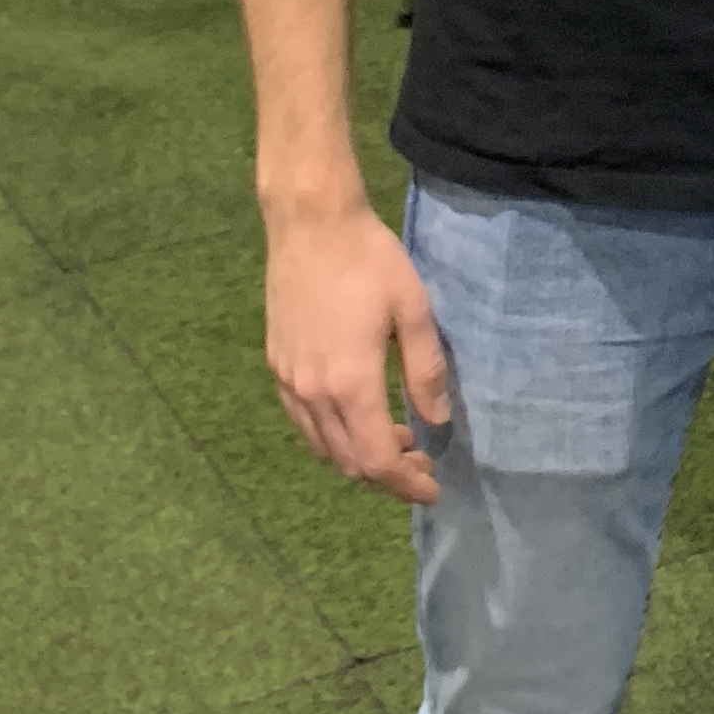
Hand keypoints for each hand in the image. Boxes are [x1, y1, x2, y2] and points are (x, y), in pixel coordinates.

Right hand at [264, 196, 451, 503]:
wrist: (311, 224)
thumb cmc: (369, 261)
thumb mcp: (414, 311)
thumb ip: (426, 371)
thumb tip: (438, 421)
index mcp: (350, 384)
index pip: (377, 460)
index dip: (406, 484)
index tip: (433, 489)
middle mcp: (313, 394)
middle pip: (348, 462)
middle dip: (387, 475)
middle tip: (421, 463)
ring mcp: (289, 382)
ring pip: (323, 447)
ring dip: (359, 457)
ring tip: (397, 440)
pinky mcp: (276, 366)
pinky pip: (303, 423)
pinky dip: (332, 437)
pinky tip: (357, 418)